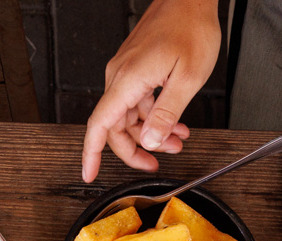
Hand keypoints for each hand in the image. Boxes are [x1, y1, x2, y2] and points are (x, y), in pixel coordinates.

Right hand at [79, 0, 215, 180]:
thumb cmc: (191, 26)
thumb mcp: (187, 77)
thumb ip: (166, 113)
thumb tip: (149, 141)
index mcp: (128, 79)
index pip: (99, 124)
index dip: (91, 153)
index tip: (89, 173)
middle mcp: (121, 75)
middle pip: (115, 125)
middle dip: (135, 149)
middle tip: (155, 164)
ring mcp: (127, 70)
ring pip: (129, 114)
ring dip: (150, 133)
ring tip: (175, 143)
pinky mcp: (135, 66)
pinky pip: (137, 100)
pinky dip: (154, 115)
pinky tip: (174, 123)